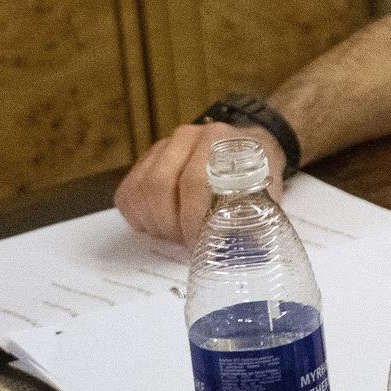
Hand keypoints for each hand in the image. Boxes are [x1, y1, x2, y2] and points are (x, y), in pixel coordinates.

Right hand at [115, 122, 281, 244]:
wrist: (245, 149)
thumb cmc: (253, 176)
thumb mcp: (263, 194)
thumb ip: (254, 220)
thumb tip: (249, 254)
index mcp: (219, 141)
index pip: (194, 184)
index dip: (193, 221)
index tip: (201, 245)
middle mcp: (187, 137)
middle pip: (159, 187)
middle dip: (171, 225)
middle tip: (188, 243)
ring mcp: (163, 147)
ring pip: (140, 191)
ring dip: (157, 223)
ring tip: (179, 234)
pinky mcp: (146, 161)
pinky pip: (128, 194)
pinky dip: (140, 218)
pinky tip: (163, 225)